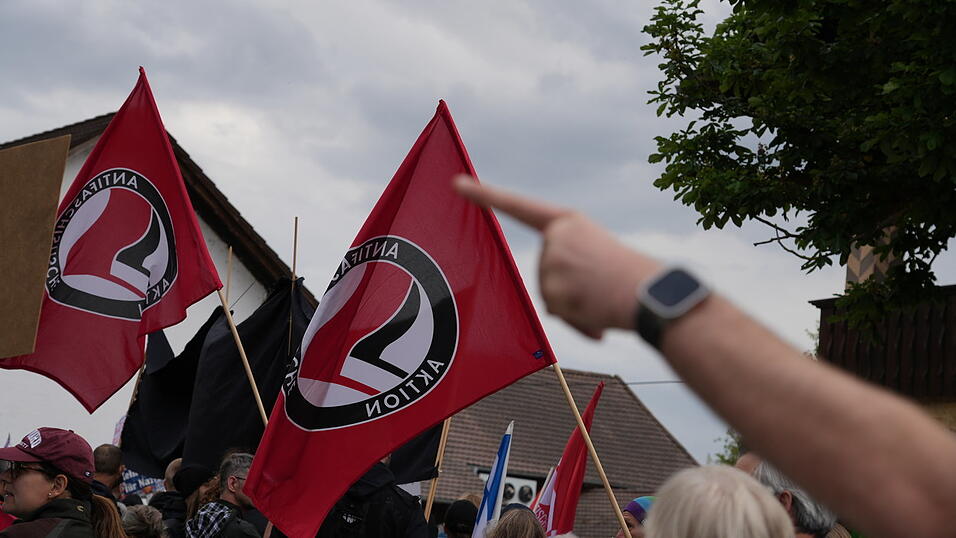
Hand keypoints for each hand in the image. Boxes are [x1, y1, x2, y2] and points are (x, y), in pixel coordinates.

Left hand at [454, 175, 662, 337]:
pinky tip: (599, 313)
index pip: (518, 206)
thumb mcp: (598, 256)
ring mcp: (552, 261)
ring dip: (573, 307)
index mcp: (567, 221)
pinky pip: (555, 313)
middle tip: (599, 286)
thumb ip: (569, 266)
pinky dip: (577, 321)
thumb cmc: (632, 278)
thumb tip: (552, 306)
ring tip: (602, 298)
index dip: (484, 195)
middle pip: (542, 272)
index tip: (456, 183)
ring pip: (547, 295)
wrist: (653, 295)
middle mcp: (555, 237)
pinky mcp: (552, 288)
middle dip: (566, 289)